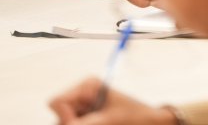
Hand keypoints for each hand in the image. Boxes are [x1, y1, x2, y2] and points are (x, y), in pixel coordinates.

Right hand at [49, 77, 176, 123]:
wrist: (150, 122)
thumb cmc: (136, 116)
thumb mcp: (109, 119)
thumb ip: (84, 124)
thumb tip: (67, 124)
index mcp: (87, 86)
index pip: (56, 101)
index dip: (64, 115)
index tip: (79, 122)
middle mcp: (81, 96)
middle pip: (59, 116)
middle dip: (71, 122)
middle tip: (93, 124)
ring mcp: (82, 110)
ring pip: (65, 122)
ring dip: (78, 124)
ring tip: (100, 123)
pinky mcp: (86, 120)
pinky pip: (74, 124)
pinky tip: (98, 124)